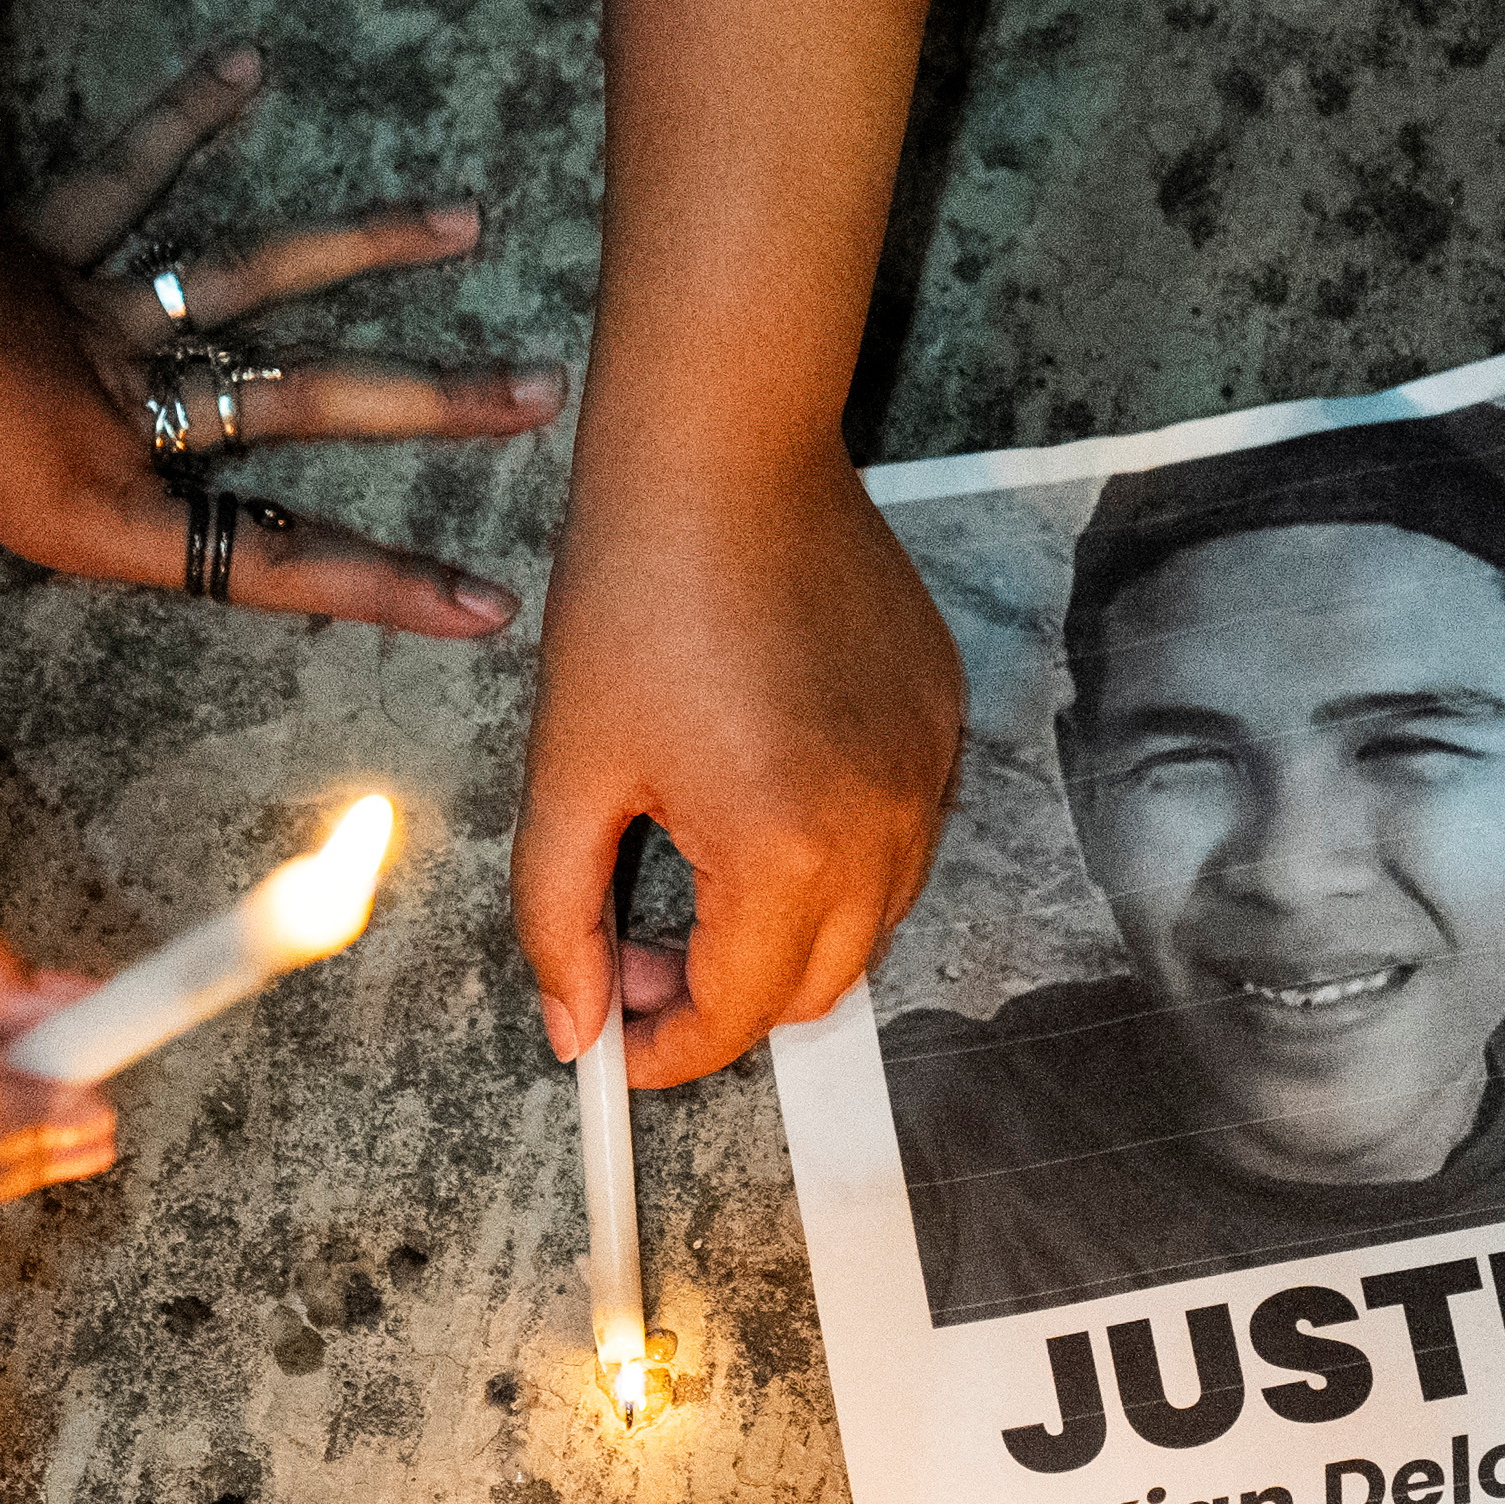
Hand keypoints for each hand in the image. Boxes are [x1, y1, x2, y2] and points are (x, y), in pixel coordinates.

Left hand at [0, 46, 564, 654]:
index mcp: (97, 500)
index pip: (262, 559)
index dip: (380, 588)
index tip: (485, 604)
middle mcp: (129, 408)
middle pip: (307, 411)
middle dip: (433, 409)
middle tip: (544, 392)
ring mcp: (102, 317)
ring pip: (259, 284)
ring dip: (365, 249)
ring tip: (468, 222)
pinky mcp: (55, 243)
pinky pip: (132, 176)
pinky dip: (186, 116)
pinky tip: (247, 64)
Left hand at [515, 448, 964, 1085]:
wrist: (724, 455)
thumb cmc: (635, 597)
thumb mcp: (566, 775)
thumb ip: (560, 921)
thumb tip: (573, 1030)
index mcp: (786, 851)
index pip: (742, 1014)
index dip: (669, 1048)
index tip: (617, 1041)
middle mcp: (884, 828)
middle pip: (819, 991)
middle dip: (726, 999)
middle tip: (637, 953)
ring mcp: (928, 773)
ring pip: (869, 924)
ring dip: (786, 934)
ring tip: (693, 871)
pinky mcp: (944, 722)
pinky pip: (901, 840)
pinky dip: (836, 860)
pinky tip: (757, 798)